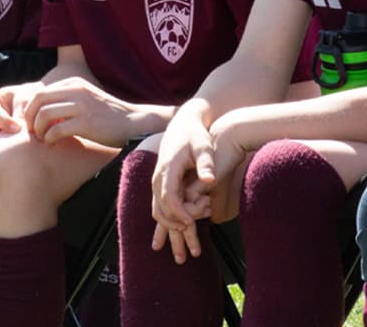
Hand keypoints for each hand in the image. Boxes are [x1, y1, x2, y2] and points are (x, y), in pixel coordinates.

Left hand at [23, 76, 134, 146]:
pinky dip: (50, 138)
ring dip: (38, 130)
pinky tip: (53, 144)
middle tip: (31, 131)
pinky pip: (57, 129)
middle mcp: (76, 90)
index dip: (30, 109)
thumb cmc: (105, 115)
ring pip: (45, 114)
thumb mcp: (84, 99)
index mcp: (73, 83)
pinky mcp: (87, 123)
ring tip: (42, 139)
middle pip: (38, 100)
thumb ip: (65, 100)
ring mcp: (82, 106)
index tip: (31, 123)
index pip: (40, 92)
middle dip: (29, 117)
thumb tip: (39, 111)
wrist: (133, 122)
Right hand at [150, 112, 216, 262]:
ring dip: (167, 228)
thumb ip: (206, 163)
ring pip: (157, 209)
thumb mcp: (203, 145)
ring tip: (182, 244)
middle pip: (160, 208)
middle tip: (190, 240)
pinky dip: (166, 221)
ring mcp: (158, 180)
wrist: (184, 123)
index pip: (168, 197)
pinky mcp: (161, 182)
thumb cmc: (195, 134)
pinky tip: (176, 231)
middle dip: (173, 227)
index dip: (179, 213)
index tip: (191, 223)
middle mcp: (159, 176)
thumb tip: (210, 181)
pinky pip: (159, 206)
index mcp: (168, 168)